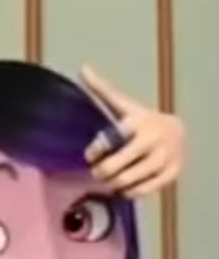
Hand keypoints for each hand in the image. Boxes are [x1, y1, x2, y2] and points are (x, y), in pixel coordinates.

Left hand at [81, 64, 184, 197]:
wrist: (176, 133)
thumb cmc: (141, 121)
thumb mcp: (123, 105)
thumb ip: (103, 91)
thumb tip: (83, 68)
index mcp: (138, 122)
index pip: (111, 139)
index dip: (96, 150)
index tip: (89, 154)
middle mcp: (152, 140)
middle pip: (116, 166)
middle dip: (101, 172)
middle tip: (97, 172)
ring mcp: (163, 158)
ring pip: (127, 180)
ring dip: (112, 183)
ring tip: (108, 180)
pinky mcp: (171, 173)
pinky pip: (143, 190)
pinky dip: (129, 191)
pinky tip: (123, 186)